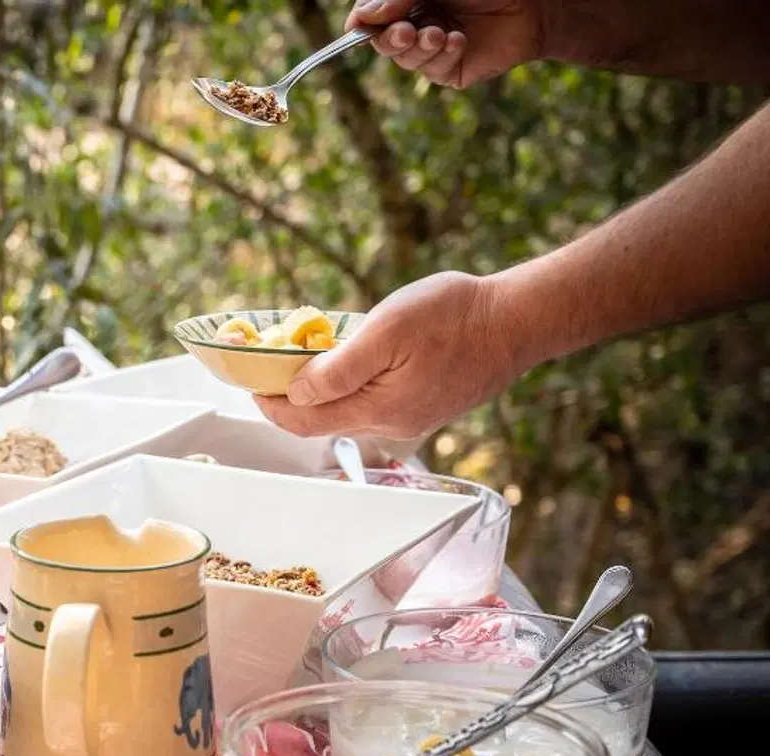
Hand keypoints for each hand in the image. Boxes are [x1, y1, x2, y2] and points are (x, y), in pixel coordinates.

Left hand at [254, 272, 524, 439]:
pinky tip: (350, 364)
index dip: (271, 405)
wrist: (518, 321)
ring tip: (303, 363)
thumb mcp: (387, 331)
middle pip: (323, 422)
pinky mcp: (427, 406)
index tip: (250, 384)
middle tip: (268, 372)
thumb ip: (338, 369)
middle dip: (290, 400)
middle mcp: (391, 425)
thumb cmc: (456, 316)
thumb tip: (297, 392)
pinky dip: (350, 390)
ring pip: (349, 414)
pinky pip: (374, 405)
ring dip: (321, 394)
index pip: (304, 421)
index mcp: (376, 410)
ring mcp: (411, 418)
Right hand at [345, 0, 545, 88]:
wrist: (534, 5)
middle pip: (381, 41)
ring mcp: (431, 49)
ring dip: (419, 49)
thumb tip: (363, 17)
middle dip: (389, 39)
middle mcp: (414, 24)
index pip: (370, 17)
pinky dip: (443, 56)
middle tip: (405, 34)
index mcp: (406, 2)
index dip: (362, 23)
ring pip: (405, 59)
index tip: (361, 24)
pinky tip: (459, 41)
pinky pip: (433, 71)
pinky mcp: (450, 70)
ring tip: (439, 35)